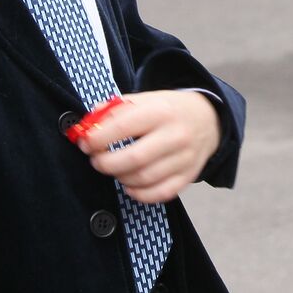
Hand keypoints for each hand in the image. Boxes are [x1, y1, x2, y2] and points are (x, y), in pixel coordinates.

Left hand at [77, 90, 221, 202]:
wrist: (208, 118)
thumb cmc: (168, 109)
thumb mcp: (146, 98)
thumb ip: (116, 109)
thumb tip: (88, 125)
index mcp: (161, 110)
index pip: (123, 126)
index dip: (97, 138)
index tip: (85, 143)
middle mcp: (175, 135)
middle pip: (132, 158)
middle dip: (105, 163)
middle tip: (95, 160)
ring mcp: (184, 158)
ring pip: (143, 178)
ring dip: (119, 177)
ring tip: (113, 169)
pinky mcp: (188, 176)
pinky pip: (160, 193)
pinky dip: (139, 194)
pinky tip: (130, 185)